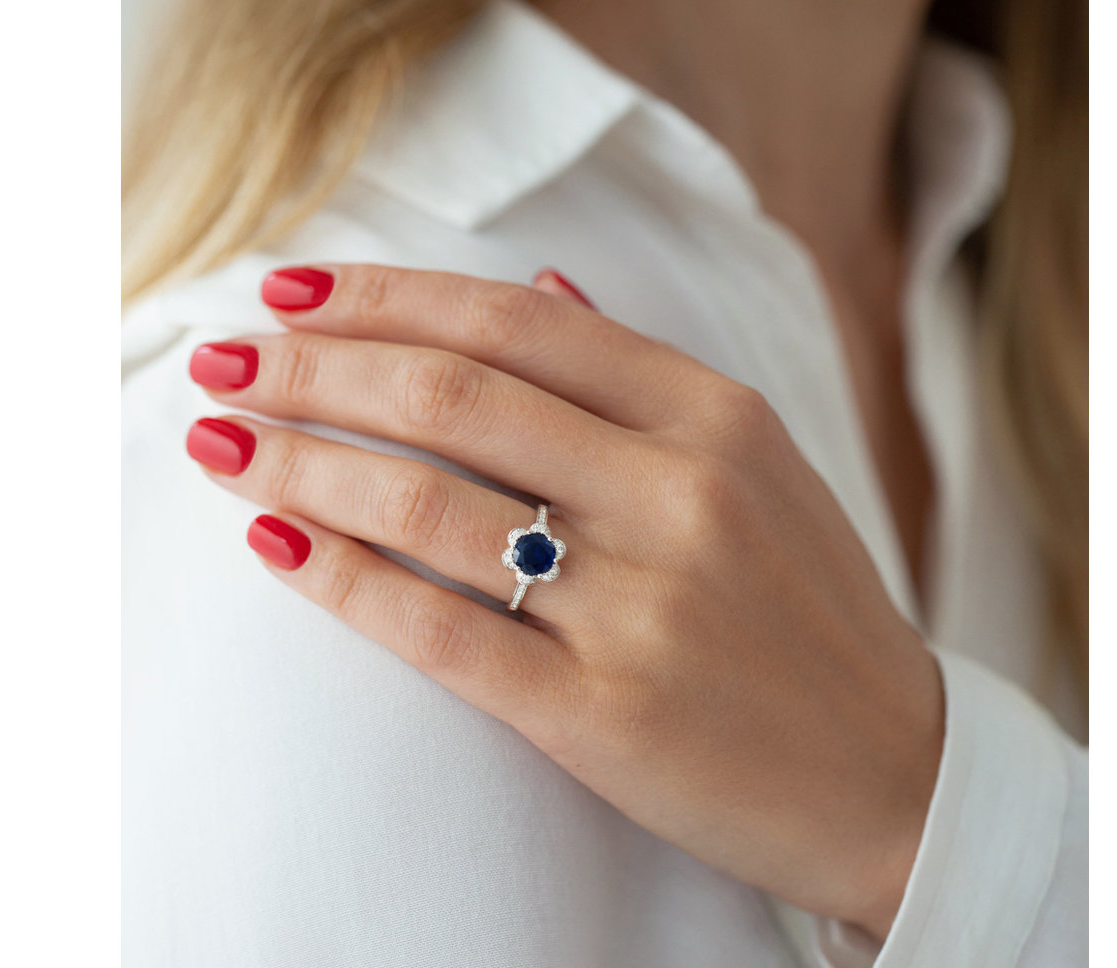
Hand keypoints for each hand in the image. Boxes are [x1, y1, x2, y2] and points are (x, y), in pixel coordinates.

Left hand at [183, 264, 943, 936]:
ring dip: (300, 462)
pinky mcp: (603, 714)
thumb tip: (539, 281)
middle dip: (312, 368)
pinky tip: (273, 546)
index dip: (385, 296)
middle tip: (221, 364)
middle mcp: (679, 493)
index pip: (514, 320)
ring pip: (426, 501)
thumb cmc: (810, 615)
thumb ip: (645, 380)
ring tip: (220, 445)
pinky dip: (339, 579)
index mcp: (716, 416)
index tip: (290, 294)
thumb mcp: (761, 467)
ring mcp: (642, 605)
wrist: (895, 779)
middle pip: (451, 394)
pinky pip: (437, 630)